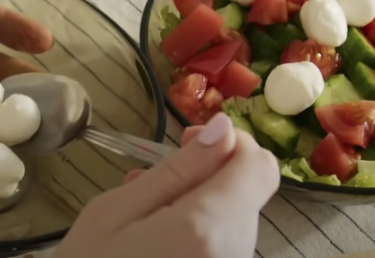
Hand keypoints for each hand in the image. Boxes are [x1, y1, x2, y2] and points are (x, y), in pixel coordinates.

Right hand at [54, 113, 278, 257]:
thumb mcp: (116, 214)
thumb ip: (177, 172)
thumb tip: (225, 129)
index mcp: (209, 228)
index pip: (258, 166)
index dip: (228, 143)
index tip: (185, 143)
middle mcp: (235, 255)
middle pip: (245, 194)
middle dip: (205, 177)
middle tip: (148, 181)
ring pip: (233, 222)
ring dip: (196, 207)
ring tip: (141, 216)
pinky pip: (221, 250)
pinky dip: (195, 236)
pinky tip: (153, 242)